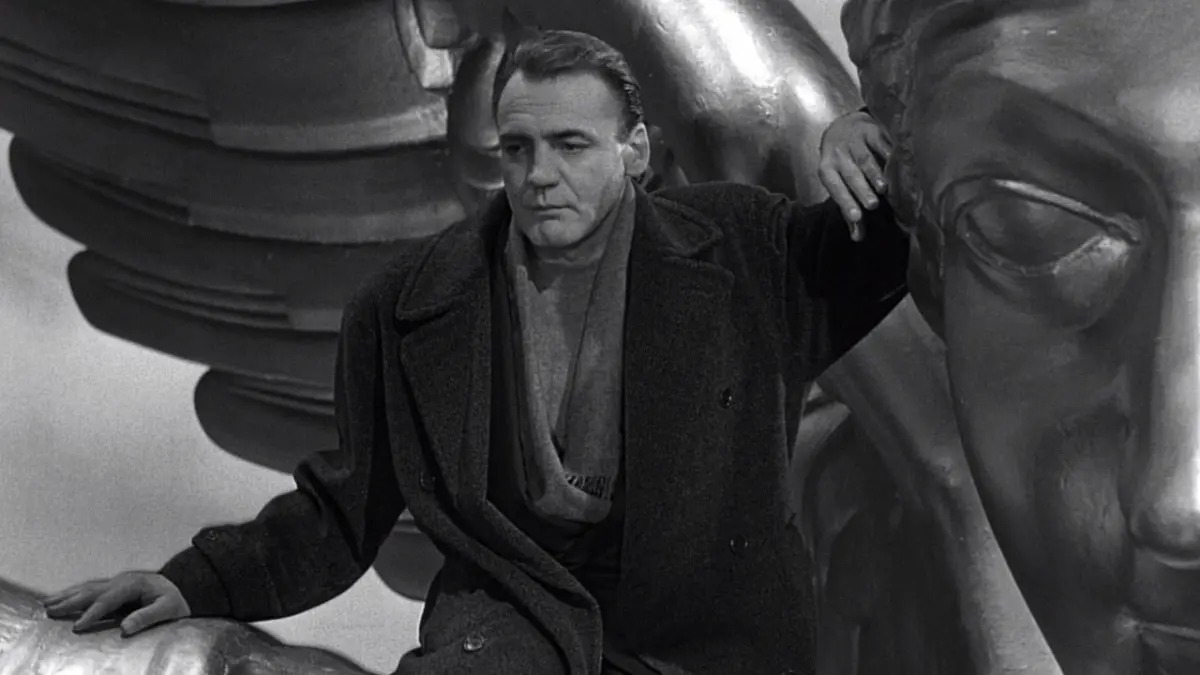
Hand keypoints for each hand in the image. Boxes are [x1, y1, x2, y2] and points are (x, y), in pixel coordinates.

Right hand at [42, 571, 190, 635]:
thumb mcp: (167, 609)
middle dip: (69, 602)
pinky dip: (74, 594)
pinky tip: (63, 599)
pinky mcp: (114, 587)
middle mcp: (121, 581)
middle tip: (49, 611)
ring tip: (47, 604)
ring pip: (87, 588)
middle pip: (91, 591)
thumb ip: (147, 617)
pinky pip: (90, 590)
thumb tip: (125, 627)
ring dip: (67, 596)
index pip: (107, 600)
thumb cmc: (175, 600)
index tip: (76, 626)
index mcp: (132, 584)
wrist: (182, 588)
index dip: (91, 614)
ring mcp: (117, 582)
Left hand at [819, 109, 892, 239]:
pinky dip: (888, 155)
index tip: (857, 217)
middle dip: (861, 190)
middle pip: (850, 174)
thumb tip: (858, 237)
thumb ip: (850, 211)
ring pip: (865, 160)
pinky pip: (880, 143)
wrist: (843, 125)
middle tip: (872, 206)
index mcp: (827, 169)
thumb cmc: (843, 163)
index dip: (845, 202)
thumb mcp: (840, 183)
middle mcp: (838, 155)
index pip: (835, 187)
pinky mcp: (871, 130)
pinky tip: (896, 166)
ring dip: (875, 174)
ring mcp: (855, 141)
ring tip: (883, 188)